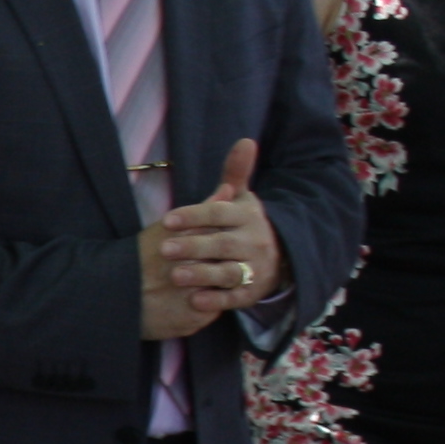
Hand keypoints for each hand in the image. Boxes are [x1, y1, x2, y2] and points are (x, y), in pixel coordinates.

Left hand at [157, 138, 283, 314]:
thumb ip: (235, 174)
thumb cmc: (245, 225)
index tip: (168, 219)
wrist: (280, 258)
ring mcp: (254, 269)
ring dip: (203, 274)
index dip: (195, 215)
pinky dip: (217, 301)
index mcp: (247, 217)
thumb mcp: (241, 200)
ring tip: (176, 276)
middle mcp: (253, 242)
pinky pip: (235, 299)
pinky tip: (196, 302)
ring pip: (229, 272)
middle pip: (222, 244)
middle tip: (164, 249)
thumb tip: (245, 141)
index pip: (220, 213)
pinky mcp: (252, 293)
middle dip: (194, 246)